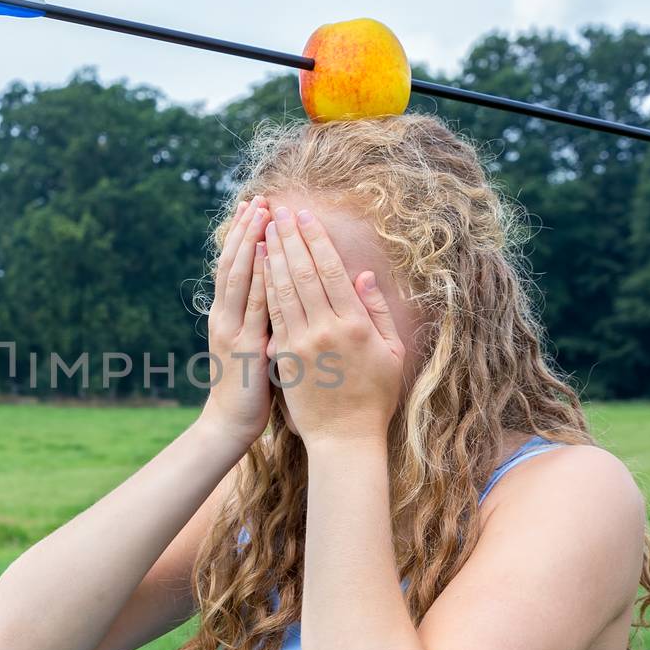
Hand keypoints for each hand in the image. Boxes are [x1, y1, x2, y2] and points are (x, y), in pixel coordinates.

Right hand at [197, 198, 272, 451]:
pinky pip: (254, 305)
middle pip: (233, 263)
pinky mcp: (244, 346)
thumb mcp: (252, 348)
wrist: (229, 425)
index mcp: (226, 317)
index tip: (254, 208)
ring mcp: (231, 330)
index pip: (233, 267)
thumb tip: (274, 295)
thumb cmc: (248, 391)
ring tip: (261, 213)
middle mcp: (224, 317)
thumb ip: (260, 321)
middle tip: (258, 198)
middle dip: (246, 230)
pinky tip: (267, 254)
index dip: (241, 237)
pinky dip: (259, 277)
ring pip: (239, 277)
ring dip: (250, 242)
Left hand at [262, 205, 404, 451]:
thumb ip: (377, 312)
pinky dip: (264, 288)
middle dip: (289, 239)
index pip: (331, 271)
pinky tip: (259, 268)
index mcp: (355, 325)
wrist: (344, 438)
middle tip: (278, 211)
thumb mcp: (391, 353)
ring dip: (273, 256)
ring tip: (264, 229)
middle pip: (303, 273)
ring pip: (283, 290)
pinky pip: (271, 315)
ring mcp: (301, 344)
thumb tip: (364, 275)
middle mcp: (326, 330)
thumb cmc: (374, 396)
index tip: (305, 216)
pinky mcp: (282, 358)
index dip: (316, 240)